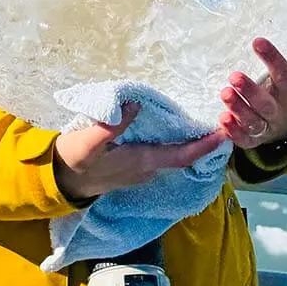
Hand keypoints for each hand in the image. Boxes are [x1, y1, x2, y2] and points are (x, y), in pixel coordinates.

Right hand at [53, 103, 227, 200]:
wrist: (61, 180)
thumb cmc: (75, 159)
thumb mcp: (88, 141)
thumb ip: (112, 125)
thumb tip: (136, 105)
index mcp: (141, 161)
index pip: (180, 156)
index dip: (203, 147)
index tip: (224, 135)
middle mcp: (147, 169)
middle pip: (183, 157)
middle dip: (204, 144)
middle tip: (224, 124)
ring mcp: (141, 170)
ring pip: (173, 156)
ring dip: (192, 143)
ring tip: (208, 123)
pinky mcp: (134, 165)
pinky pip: (163, 154)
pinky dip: (176, 143)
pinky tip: (180, 129)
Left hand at [219, 24, 286, 150]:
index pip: (283, 73)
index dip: (271, 58)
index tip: (257, 41)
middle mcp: (280, 110)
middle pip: (266, 104)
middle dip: (250, 92)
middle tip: (234, 76)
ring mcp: (267, 126)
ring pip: (253, 122)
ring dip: (239, 110)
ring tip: (224, 93)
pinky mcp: (253, 139)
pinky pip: (244, 140)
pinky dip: (233, 133)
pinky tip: (222, 120)